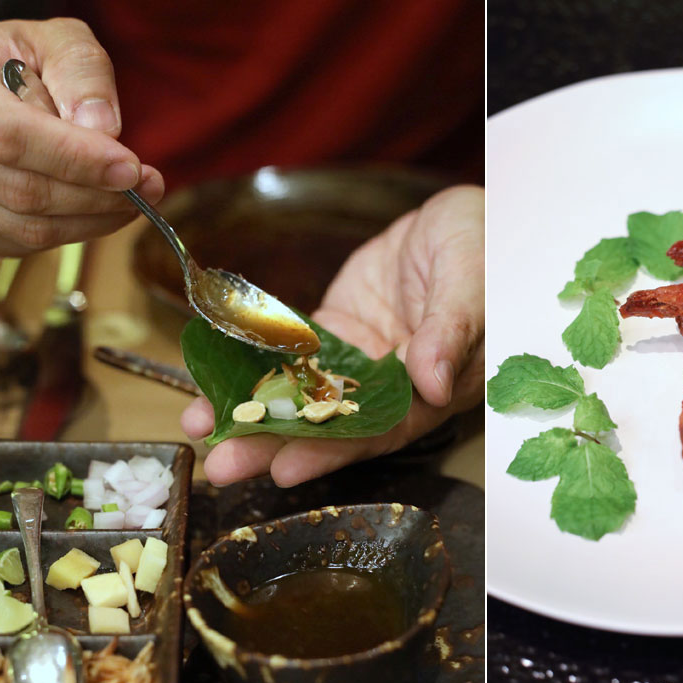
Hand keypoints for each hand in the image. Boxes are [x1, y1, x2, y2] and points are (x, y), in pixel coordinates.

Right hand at [0, 18, 163, 255]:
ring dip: (95, 219)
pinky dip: (76, 231)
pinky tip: (104, 209)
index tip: (132, 167)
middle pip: (25, 192)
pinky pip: (27, 243)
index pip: (12, 136)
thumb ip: (79, 70)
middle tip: (151, 186)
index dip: (77, 159)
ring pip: (29, 227)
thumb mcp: (50, 41)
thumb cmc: (20, 61)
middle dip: (99, 195)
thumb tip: (102, 126)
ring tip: (137, 198)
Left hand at [181, 185, 484, 485]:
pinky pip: (292, 350)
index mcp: (437, 388)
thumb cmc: (484, 247)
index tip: (286, 467)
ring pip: (304, 391)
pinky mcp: (336, 333)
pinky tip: (213, 374)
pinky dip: (254, 363)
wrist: (464, 215)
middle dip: (276, 443)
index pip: (382, 428)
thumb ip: (450, 331)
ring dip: (253, 409)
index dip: (335, 449)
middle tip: (220, 465)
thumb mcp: (472, 282)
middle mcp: (394, 386)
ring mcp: (361, 360)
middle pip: (332, 422)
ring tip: (198, 422)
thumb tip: (431, 384)